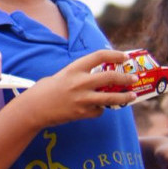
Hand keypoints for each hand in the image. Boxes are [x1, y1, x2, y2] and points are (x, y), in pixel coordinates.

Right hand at [23, 49, 137, 127]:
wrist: (34, 109)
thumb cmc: (45, 90)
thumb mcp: (62, 76)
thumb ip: (79, 75)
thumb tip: (97, 77)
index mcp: (74, 69)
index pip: (99, 56)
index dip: (115, 55)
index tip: (125, 57)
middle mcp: (80, 82)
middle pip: (110, 77)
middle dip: (125, 78)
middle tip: (134, 78)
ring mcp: (82, 98)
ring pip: (110, 97)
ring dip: (124, 97)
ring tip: (132, 96)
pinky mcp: (81, 113)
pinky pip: (98, 111)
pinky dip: (101, 110)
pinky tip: (99, 109)